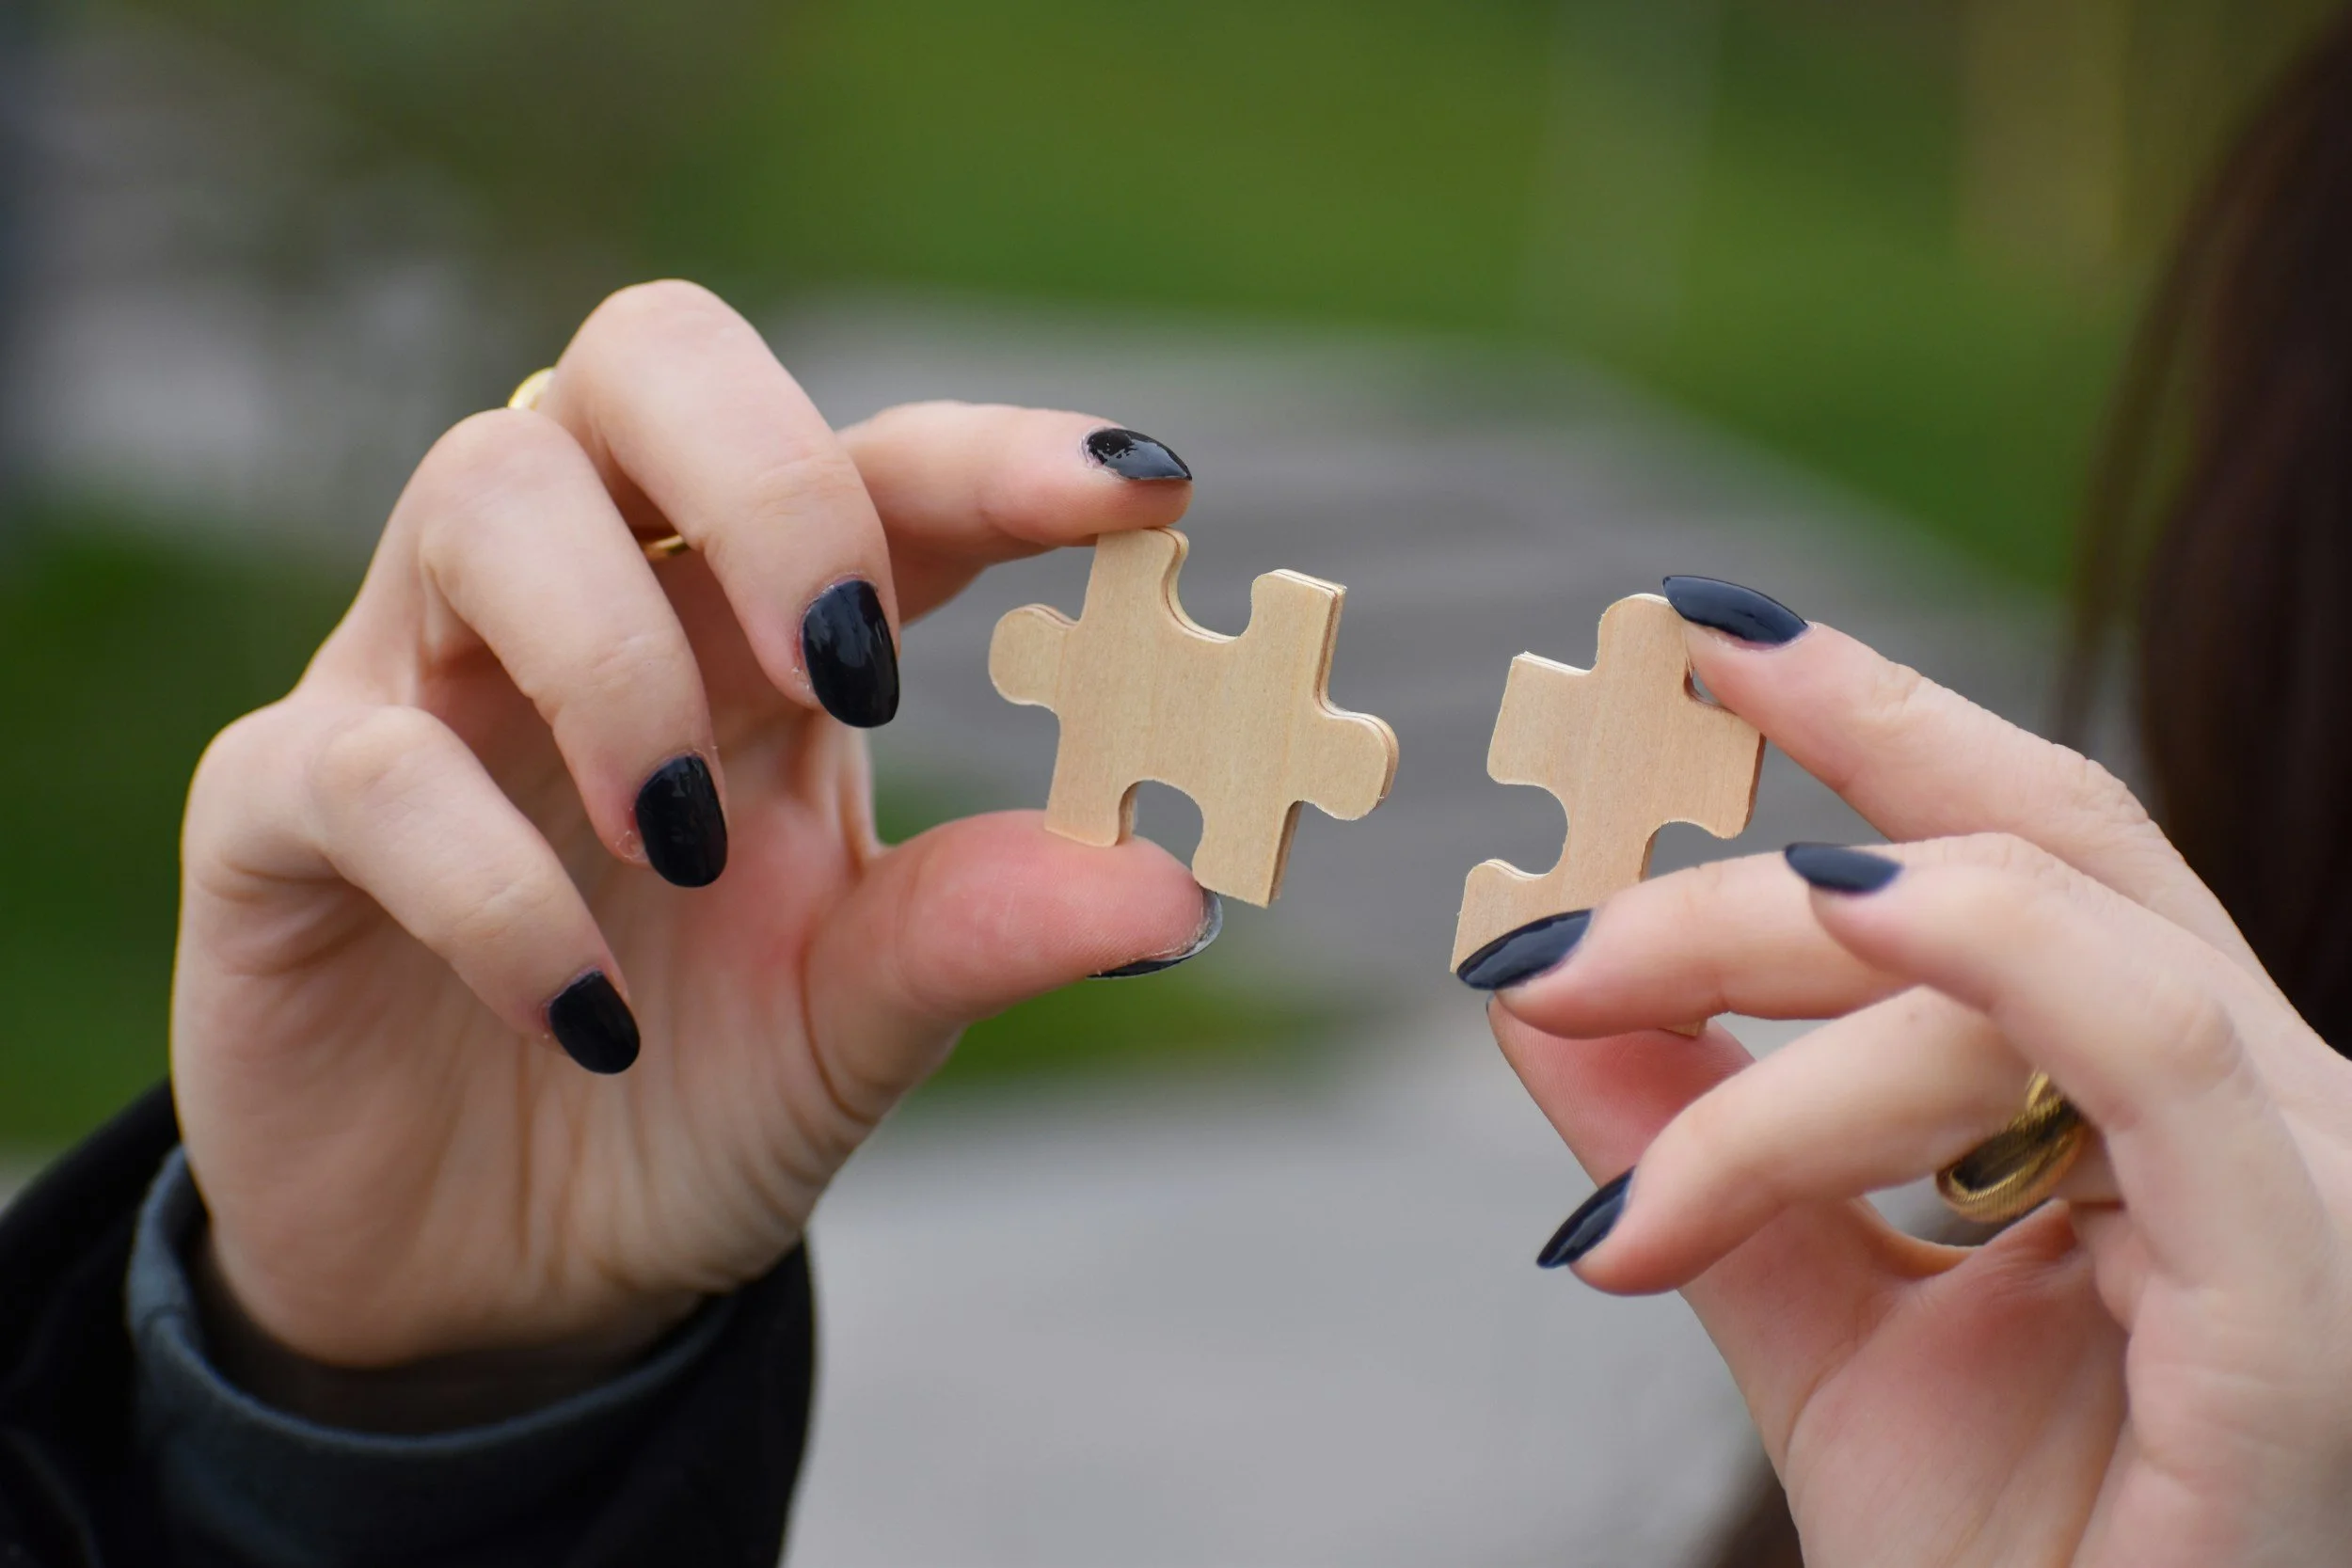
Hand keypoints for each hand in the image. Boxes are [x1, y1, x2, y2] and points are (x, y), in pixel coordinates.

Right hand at [173, 281, 1211, 1372]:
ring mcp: (421, 682)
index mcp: (760, 635)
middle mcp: (593, 605)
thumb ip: (978, 935)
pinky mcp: (278, 809)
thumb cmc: (686, 1097)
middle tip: (854, 670)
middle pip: (647, 360)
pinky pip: (362, 765)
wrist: (488, 1273)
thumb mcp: (852, 1025)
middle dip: (773, 480)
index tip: (1145, 483)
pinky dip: (490, 886)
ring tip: (684, 845)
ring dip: (618, 654)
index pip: (877, 467)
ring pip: (486, 489)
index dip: (1004, 452)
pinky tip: (583, 1021)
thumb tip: (1170, 886)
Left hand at [1481, 597, 2351, 1566]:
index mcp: (2172, 1098)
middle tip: (1535, 932)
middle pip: (2003, 866)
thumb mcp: (1799, 1308)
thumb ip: (1687, 1144)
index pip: (2034, 849)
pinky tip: (1833, 916)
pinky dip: (1985, 950)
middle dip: (1743, 869)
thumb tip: (1530, 992)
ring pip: (2018, 949)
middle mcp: (2269, 1106)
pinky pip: (2148, 1044)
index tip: (1702, 639)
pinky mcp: (2304, 1289)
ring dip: (1758, 955)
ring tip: (1566, 998)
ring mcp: (2311, 1182)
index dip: (1882, 719)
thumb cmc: (2002, 1553)